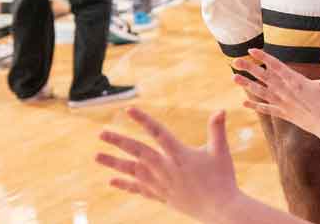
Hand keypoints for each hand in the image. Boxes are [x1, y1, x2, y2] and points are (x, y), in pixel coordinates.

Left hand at [96, 108, 243, 217]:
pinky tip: (111, 181)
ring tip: (97, 156)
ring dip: (114, 163)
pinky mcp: (161, 196)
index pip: (157, 132)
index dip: (143, 120)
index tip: (128, 110)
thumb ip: (217, 129)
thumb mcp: (220, 151)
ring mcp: (161, 184)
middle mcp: (166, 169)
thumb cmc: (222, 179)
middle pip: (138, 152)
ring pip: (133, 171)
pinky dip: (125, 184)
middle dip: (119, 141)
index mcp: (179, 154)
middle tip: (101, 133)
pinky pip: (139, 189)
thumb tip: (222, 109)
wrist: (219, 209)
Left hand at [233, 46, 319, 140]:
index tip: (251, 50)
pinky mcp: (284, 114)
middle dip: (249, 68)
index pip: (276, 66)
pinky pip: (267, 109)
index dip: (263, 57)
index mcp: (297, 81)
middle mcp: (286, 92)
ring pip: (261, 92)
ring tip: (234, 78)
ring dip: (247, 84)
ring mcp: (284, 103)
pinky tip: (244, 103)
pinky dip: (255, 105)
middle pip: (264, 77)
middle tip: (235, 61)